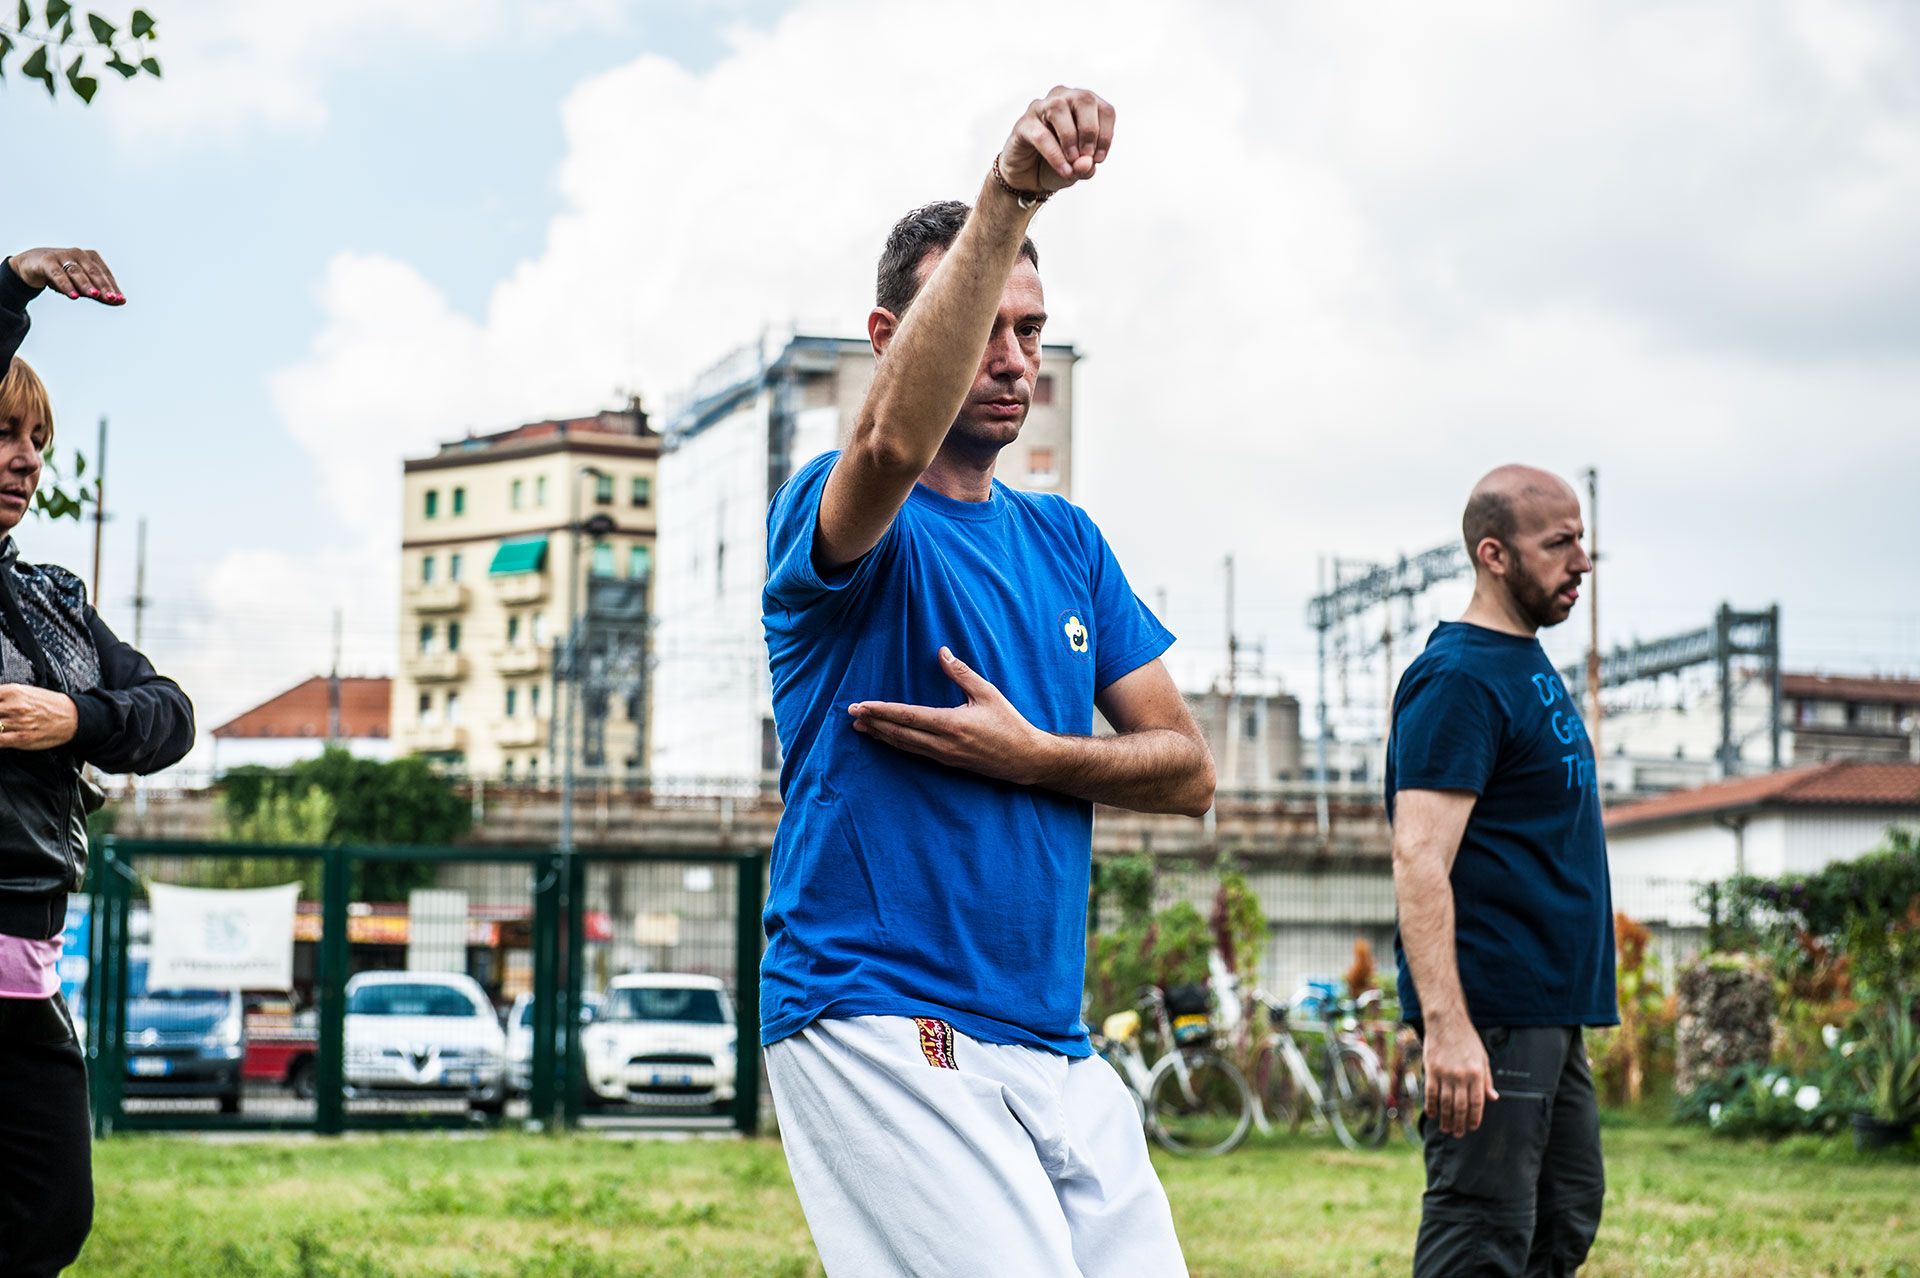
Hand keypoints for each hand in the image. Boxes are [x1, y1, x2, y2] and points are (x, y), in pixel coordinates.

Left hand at [0, 685, 79, 750]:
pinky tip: (1, 736)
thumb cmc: (50, 704)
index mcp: (13, 691)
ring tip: (1, 725)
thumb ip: (4, 696)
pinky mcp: (21, 738)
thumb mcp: (25, 691)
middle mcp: (14, 706)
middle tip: (0, 718)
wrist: (72, 717)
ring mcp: (17, 722)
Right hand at [6, 247, 124, 303]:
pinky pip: (58, 274)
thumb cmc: (64, 275)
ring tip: (95, 295)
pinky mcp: (48, 261)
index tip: (120, 300)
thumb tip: (121, 302)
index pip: (104, 274)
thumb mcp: (81, 285)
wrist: (33, 265)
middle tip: (112, 298)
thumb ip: (99, 294)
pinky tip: (74, 295)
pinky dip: (66, 285)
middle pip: (93, 272)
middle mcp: (79, 254)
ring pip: (77, 272)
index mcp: (91, 258)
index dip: (113, 287)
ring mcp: (63, 256)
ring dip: (86, 284)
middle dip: (104, 286)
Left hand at [848, 647, 1051, 783]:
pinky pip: (914, 752)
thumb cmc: (1009, 723)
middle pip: (899, 733)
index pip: (907, 716)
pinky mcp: (946, 762)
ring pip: (904, 745)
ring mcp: (943, 756)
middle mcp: (943, 743)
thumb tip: (942, 652)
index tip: (861, 705)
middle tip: (851, 714)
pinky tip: (886, 738)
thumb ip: (962, 673)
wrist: (1024, 759)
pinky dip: (896, 743)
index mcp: (952, 724)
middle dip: (873, 723)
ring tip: (860, 726)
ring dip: (881, 735)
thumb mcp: (988, 693)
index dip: (882, 710)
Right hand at [996, 86, 1115, 195]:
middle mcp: (1063, 98)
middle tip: (1088, 156)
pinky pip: (1040, 134)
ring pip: (1058, 108)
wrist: (1029, 178)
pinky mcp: (1023, 124)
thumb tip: (1085, 163)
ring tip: (1073, 162)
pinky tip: (1063, 169)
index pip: (1104, 109)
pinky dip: (1055, 154)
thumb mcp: (1079, 169)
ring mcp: (1040, 108)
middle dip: (1090, 130)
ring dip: (1070, 137)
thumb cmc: (1059, 164)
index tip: (1098, 159)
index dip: (1106, 135)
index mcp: (1083, 106)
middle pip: (1084, 99)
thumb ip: (1086, 167)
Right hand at [1423, 1015, 1498, 1137]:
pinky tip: (1432, 1114)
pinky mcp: (1431, 1070)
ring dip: (1446, 1119)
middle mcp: (1461, 1076)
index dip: (1475, 1118)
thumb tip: (1493, 1098)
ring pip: (1445, 1103)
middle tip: (1458, 1133)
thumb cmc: (1467, 1039)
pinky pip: (1431, 1093)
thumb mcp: (1483, 1058)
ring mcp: (1445, 1073)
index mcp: (1477, 1073)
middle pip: (1460, 1106)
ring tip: (1446, 1128)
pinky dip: (1431, 1106)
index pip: (1477, 1102)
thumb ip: (1487, 1080)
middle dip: (1460, 1123)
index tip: (1472, 1127)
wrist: (1446, 1022)